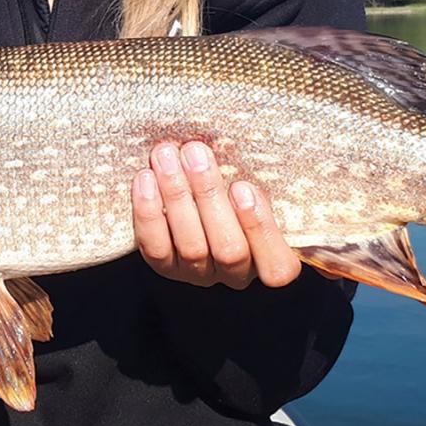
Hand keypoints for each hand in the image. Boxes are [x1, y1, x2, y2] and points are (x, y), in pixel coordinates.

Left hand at [133, 141, 301, 288]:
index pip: (278, 267)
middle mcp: (236, 273)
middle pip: (229, 250)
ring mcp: (199, 274)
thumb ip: (271, 184)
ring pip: (192, 246)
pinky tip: (145, 178)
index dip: (261, 229)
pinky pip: (156, 247)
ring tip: (167, 155)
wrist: (198, 199)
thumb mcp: (264, 188)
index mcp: (270, 260)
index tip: (244, 187)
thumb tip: (279, 154)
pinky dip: (148, 212)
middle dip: (209, 196)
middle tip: (195, 152)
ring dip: (177, 195)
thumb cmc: (242, 189)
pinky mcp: (165, 267)